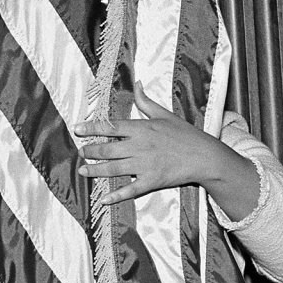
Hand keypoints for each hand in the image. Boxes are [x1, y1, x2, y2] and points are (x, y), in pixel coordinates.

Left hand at [76, 84, 258, 220]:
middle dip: (91, 151)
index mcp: (141, 129)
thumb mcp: (165, 114)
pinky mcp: (151, 181)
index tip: (77, 129)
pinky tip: (103, 200)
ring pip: (113, 169)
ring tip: (82, 170)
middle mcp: (139, 147)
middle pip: (107, 149)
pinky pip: (130, 190)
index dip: (91, 128)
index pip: (110, 127)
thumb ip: (145, 101)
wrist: (205, 157)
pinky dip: (115, 195)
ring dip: (96, 170)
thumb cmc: (186, 134)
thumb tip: (137, 83)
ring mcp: (144, 165)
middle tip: (81, 152)